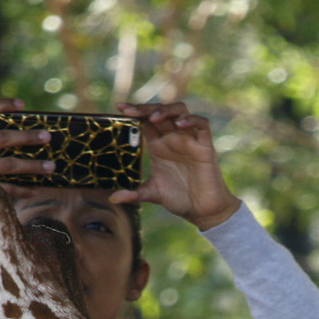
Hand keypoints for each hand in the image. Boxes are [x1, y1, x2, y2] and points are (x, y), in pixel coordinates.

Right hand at [0, 98, 53, 203]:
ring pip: (10, 164)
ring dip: (33, 166)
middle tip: (47, 137)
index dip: (3, 105)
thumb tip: (23, 134)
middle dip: (28, 137)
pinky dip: (23, 190)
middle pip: (3, 138)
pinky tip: (38, 189)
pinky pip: (6, 189)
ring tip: (52, 166)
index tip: (22, 104)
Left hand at [109, 101, 240, 230]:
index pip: (146, 121)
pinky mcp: (205, 147)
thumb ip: (134, 194)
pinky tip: (180, 125)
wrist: (203, 211)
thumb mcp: (152, 194)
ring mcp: (189, 141)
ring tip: (154, 119)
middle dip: (145, 108)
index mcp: (159, 146)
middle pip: (160, 112)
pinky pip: (202, 125)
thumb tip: (113, 198)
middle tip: (130, 111)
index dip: (134, 111)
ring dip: (167, 110)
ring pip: (181, 111)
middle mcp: (173, 139)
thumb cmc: (179, 199)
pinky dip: (192, 121)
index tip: (120, 108)